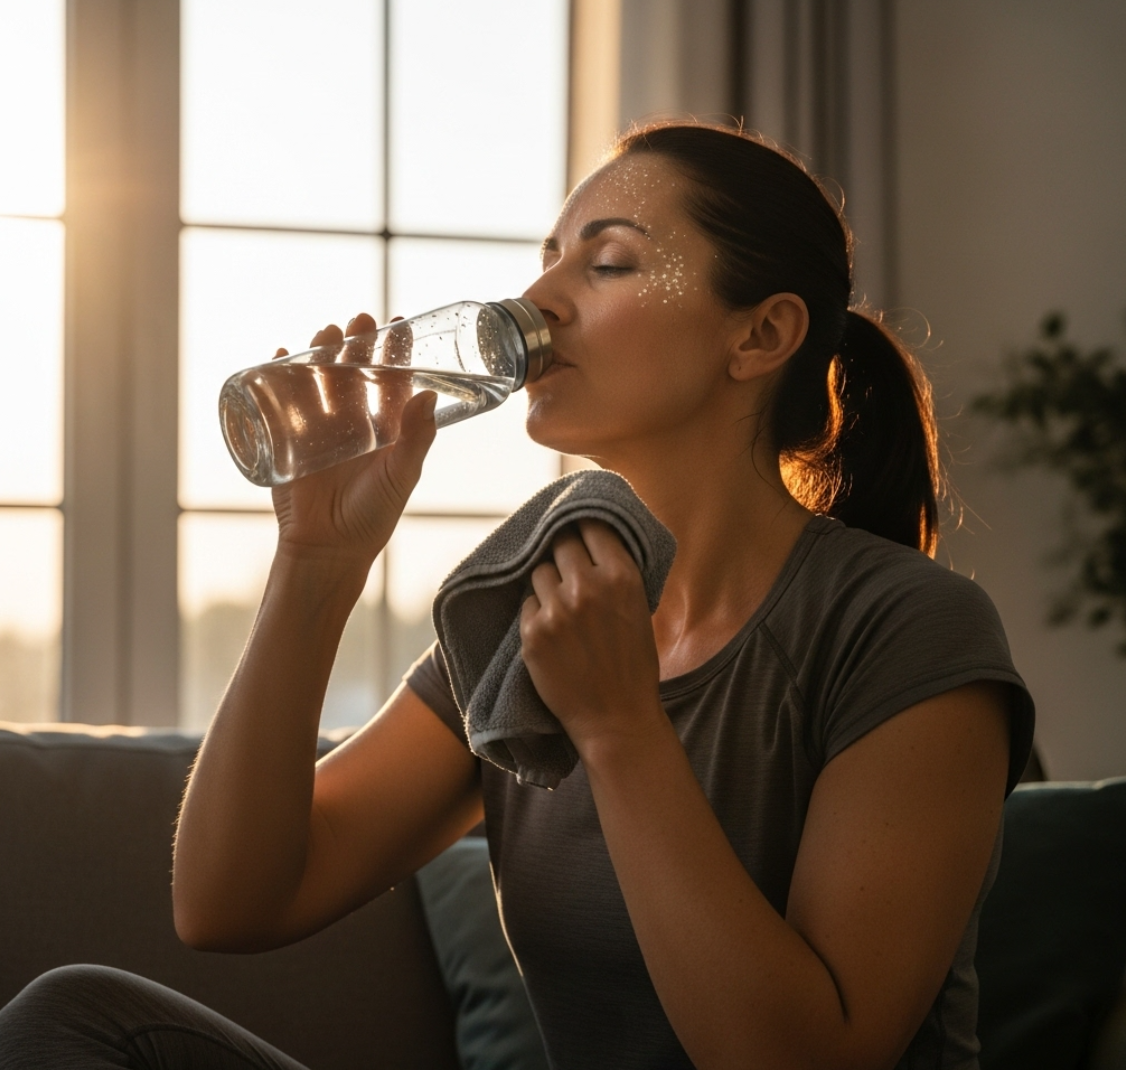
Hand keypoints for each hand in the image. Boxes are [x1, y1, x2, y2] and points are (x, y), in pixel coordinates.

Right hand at [270, 313, 436, 565]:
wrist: (327, 550)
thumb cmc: (372, 517)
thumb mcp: (401, 476)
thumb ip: (416, 439)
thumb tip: (428, 396)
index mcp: (386, 428)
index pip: (392, 379)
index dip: (396, 350)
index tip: (398, 321)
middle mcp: (353, 422)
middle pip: (353, 371)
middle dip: (355, 343)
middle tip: (359, 319)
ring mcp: (319, 428)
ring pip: (318, 379)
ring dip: (320, 352)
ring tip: (325, 332)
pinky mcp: (287, 438)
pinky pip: (280, 400)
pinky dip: (276, 375)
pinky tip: (278, 356)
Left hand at [519, 520, 664, 754]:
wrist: (616, 717)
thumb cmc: (633, 664)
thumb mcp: (639, 608)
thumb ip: (616, 574)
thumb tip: (591, 538)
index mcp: (621, 576)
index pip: (591, 525)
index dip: (583, 526)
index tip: (579, 529)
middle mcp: (587, 586)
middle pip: (560, 543)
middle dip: (563, 552)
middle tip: (568, 568)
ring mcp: (557, 610)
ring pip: (539, 572)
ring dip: (548, 583)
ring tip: (562, 606)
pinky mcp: (533, 633)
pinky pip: (528, 604)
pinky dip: (537, 613)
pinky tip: (554, 632)